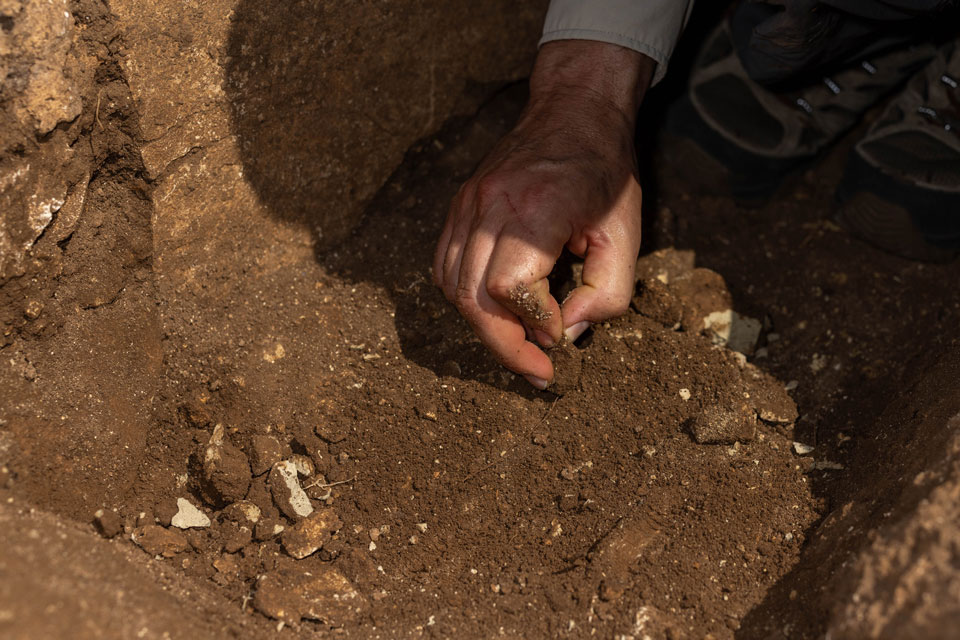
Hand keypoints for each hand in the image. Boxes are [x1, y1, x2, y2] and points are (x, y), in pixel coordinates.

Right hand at [433, 41, 653, 387]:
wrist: (574, 110)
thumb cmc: (605, 173)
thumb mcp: (625, 236)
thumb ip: (605, 293)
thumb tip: (566, 333)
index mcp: (535, 210)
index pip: (507, 287)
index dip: (531, 324)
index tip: (559, 338)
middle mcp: (490, 207)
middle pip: (472, 297)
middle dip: (503, 345)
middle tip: (536, 370)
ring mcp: (467, 205)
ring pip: (452, 287)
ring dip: (483, 326)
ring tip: (518, 342)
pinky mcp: (459, 207)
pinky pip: (446, 267)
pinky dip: (466, 298)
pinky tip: (496, 310)